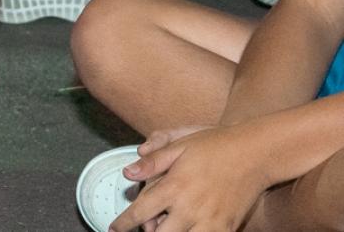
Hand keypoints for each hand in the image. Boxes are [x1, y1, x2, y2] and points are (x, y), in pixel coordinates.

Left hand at [110, 124, 269, 231]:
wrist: (255, 152)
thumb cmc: (215, 145)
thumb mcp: (179, 146)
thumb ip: (152, 163)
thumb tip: (127, 173)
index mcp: (174, 187)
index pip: (141, 211)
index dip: (124, 222)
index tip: (114, 227)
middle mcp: (190, 208)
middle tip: (145, 226)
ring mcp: (210, 220)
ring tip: (165, 227)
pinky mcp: (228, 227)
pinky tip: (188, 229)